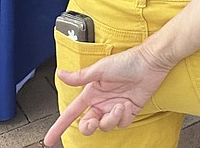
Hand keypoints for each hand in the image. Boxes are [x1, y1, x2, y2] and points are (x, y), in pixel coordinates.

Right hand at [44, 45, 171, 145]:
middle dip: (88, 126)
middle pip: (87, 124)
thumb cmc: (127, 61)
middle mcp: (102, 101)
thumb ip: (79, 76)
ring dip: (110, 119)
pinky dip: (123, 117)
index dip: (59, 126)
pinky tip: (127, 105)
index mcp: (92, 92)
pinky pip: (121, 124)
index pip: (71, 112)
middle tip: (93, 121)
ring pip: (105, 126)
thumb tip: (60, 74)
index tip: (49, 139)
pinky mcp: (129, 111)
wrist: (150, 62)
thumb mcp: (100, 69)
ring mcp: (115, 107)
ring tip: (119, 106)